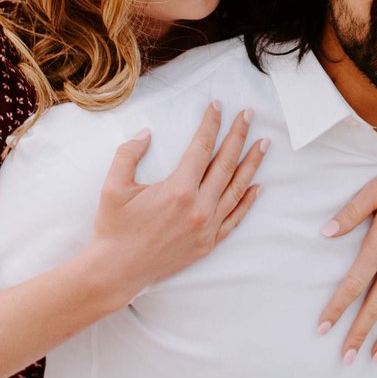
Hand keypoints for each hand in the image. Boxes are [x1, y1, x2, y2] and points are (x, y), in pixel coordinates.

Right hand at [91, 102, 265, 299]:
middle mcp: (199, 207)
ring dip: (252, 164)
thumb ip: (129, 154)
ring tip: (263, 144)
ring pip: (236, 189)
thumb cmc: (113, 228)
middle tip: (248, 114)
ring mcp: (207, 227)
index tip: (217, 106)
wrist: (116, 271)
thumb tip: (147, 133)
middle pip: (226, 164)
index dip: (211, 124)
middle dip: (238, 135)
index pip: (201, 148)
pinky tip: (258, 186)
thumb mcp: (113, 186)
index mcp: (178, 190)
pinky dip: (248, 201)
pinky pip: (234, 218)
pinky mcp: (208, 244)